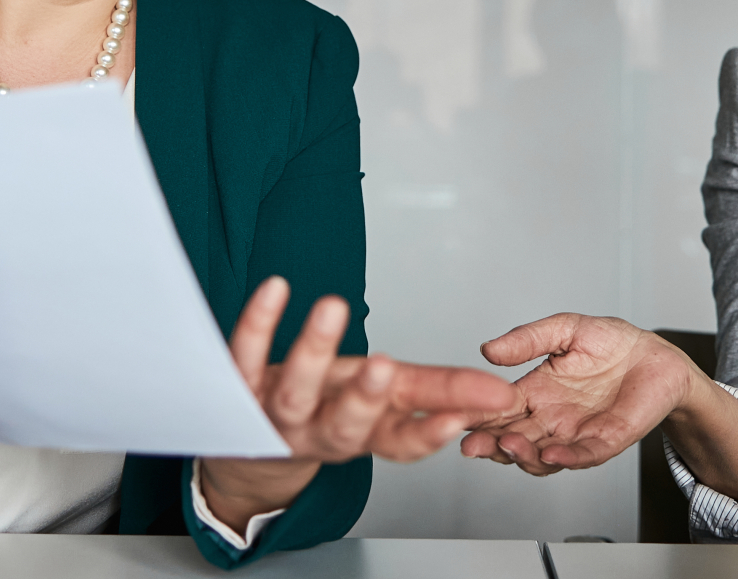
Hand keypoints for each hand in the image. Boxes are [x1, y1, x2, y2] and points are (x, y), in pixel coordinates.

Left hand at [198, 277, 515, 529]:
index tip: (464, 415)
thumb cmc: (327, 411)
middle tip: (384, 366)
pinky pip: (243, 355)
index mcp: (364, 436)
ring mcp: (275, 414)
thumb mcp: (386, 406)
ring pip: (293, 392)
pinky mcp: (237, 390)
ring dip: (312, 352)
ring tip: (333, 307)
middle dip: (365, 398)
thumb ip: (441, 396)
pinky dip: (258, 323)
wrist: (247, 448)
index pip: (401, 442)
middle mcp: (320, 432)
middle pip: (342, 425)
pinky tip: (275, 289)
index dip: (430, 433)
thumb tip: (501, 393)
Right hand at [457, 313, 737, 503]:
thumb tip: (488, 349)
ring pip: (539, 456)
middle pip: (511, 440)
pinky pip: (582, 456)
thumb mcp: (565, 329)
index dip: (476, 415)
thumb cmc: (612, 343)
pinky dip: (566, 459)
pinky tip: (551, 455)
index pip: (497, 410)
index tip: (456, 415)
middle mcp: (550, 419)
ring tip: (508, 445)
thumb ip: (529, 339)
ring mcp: (575, 434)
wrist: (657, 356)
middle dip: (489, 445)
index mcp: (534, 393)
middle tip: (471, 443)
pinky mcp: (606, 441)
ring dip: (521, 456)